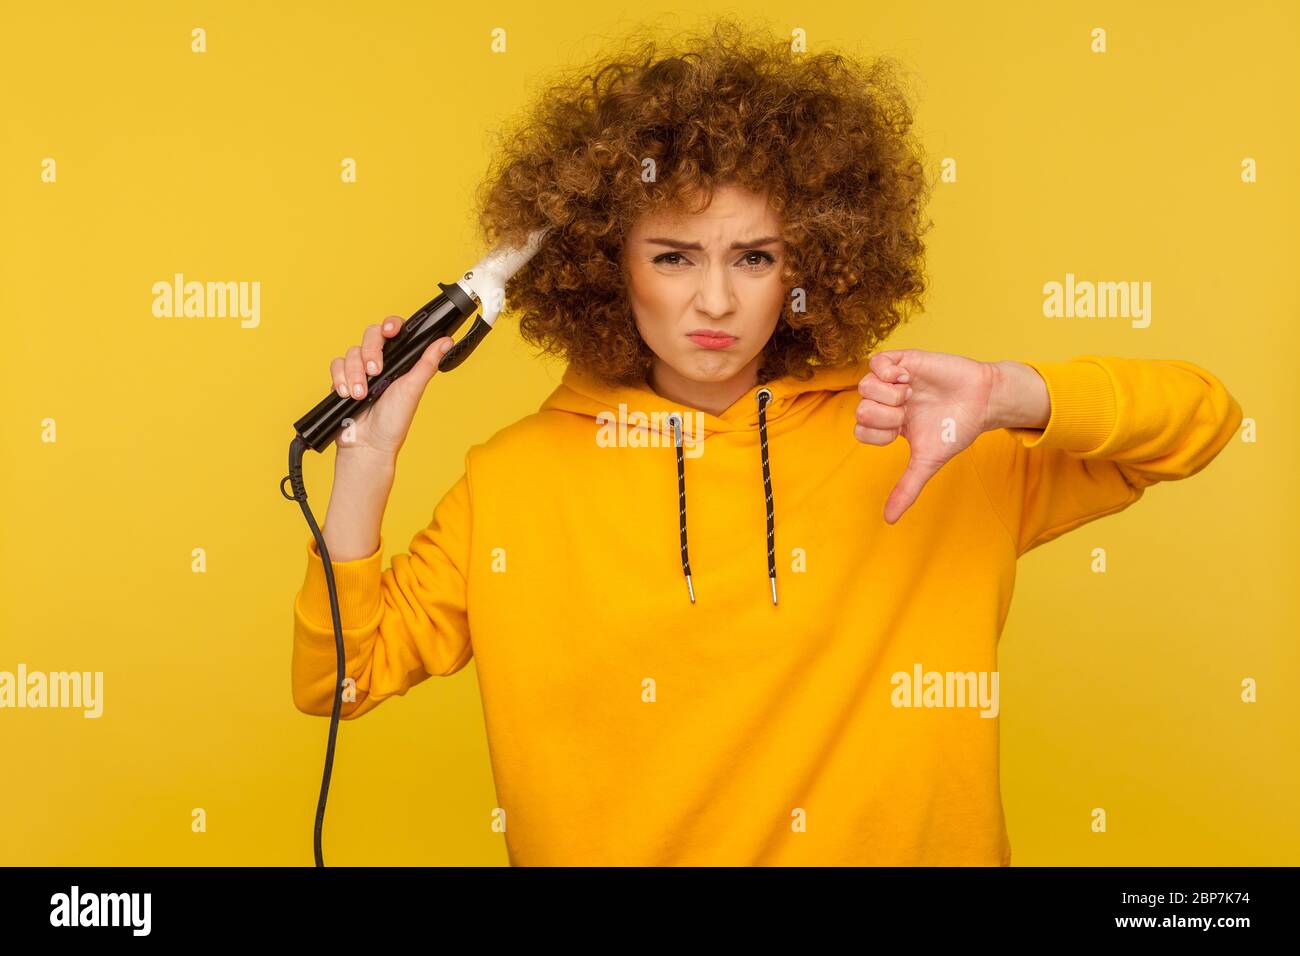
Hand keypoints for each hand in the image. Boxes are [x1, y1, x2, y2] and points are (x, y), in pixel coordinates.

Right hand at [329, 317, 453, 462]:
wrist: (368, 444)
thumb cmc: (394, 421)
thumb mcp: (413, 390)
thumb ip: (426, 364)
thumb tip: (446, 341)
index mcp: (400, 361)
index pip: (395, 332)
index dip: (391, 325)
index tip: (391, 330)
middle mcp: (380, 362)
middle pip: (370, 335)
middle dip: (371, 352)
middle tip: (375, 372)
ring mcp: (360, 370)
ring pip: (351, 352)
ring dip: (355, 373)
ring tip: (361, 395)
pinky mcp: (342, 379)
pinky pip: (336, 365)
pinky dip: (340, 378)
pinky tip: (346, 393)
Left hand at [854, 348, 998, 523]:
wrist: (982, 402)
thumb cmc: (955, 429)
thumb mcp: (928, 462)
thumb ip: (907, 488)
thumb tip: (889, 520)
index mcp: (889, 424)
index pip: (860, 430)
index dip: (878, 434)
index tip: (901, 432)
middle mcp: (887, 402)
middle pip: (860, 409)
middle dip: (885, 416)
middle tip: (907, 413)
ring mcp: (894, 380)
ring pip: (864, 386)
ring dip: (887, 395)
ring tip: (910, 395)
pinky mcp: (904, 361)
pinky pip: (876, 361)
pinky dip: (887, 372)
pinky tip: (907, 379)